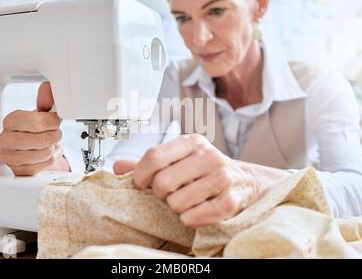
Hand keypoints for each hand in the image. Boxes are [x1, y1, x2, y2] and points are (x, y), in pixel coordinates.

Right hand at [0, 82, 70, 175]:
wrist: (31, 150)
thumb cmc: (35, 130)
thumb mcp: (41, 114)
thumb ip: (46, 100)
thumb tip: (47, 87)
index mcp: (10, 121)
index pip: (38, 122)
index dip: (53, 122)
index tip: (55, 121)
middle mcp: (5, 139)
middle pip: (43, 139)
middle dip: (55, 136)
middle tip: (54, 133)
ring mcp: (10, 157)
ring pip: (45, 153)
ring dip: (54, 148)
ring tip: (50, 143)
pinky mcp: (18, 170)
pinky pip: (45, 164)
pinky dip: (51, 158)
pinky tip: (45, 154)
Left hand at [114, 134, 289, 227]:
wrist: (245, 181)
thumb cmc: (205, 171)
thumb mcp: (179, 160)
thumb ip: (148, 164)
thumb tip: (116, 167)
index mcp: (191, 142)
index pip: (155, 156)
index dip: (140, 175)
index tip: (140, 184)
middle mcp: (208, 156)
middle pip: (163, 181)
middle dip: (160, 194)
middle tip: (168, 194)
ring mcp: (222, 177)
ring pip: (178, 202)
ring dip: (176, 208)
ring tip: (185, 201)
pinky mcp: (232, 200)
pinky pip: (197, 216)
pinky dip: (190, 219)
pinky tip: (193, 213)